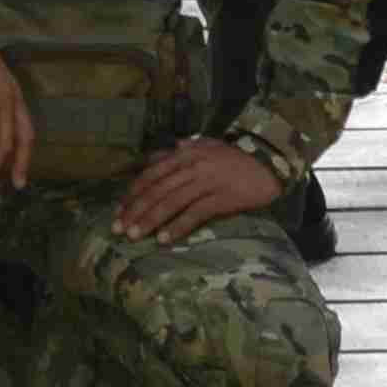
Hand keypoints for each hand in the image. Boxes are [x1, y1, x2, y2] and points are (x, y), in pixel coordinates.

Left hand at [112, 136, 281, 241]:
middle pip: (157, 190)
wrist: (267, 162)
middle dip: (135, 210)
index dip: (134, 193)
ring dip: (150, 220)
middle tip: (119, 229)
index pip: (152, 174)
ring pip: (171, 202)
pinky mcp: (221, 198)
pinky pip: (194, 214)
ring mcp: (206, 182)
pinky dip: (178, 226)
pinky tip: (165, 239)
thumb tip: (161, 154)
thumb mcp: (207, 147)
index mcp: (186, 154)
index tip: (120, 211)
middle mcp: (192, 166)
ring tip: (135, 236)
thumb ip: (184, 151)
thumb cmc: (235, 157)